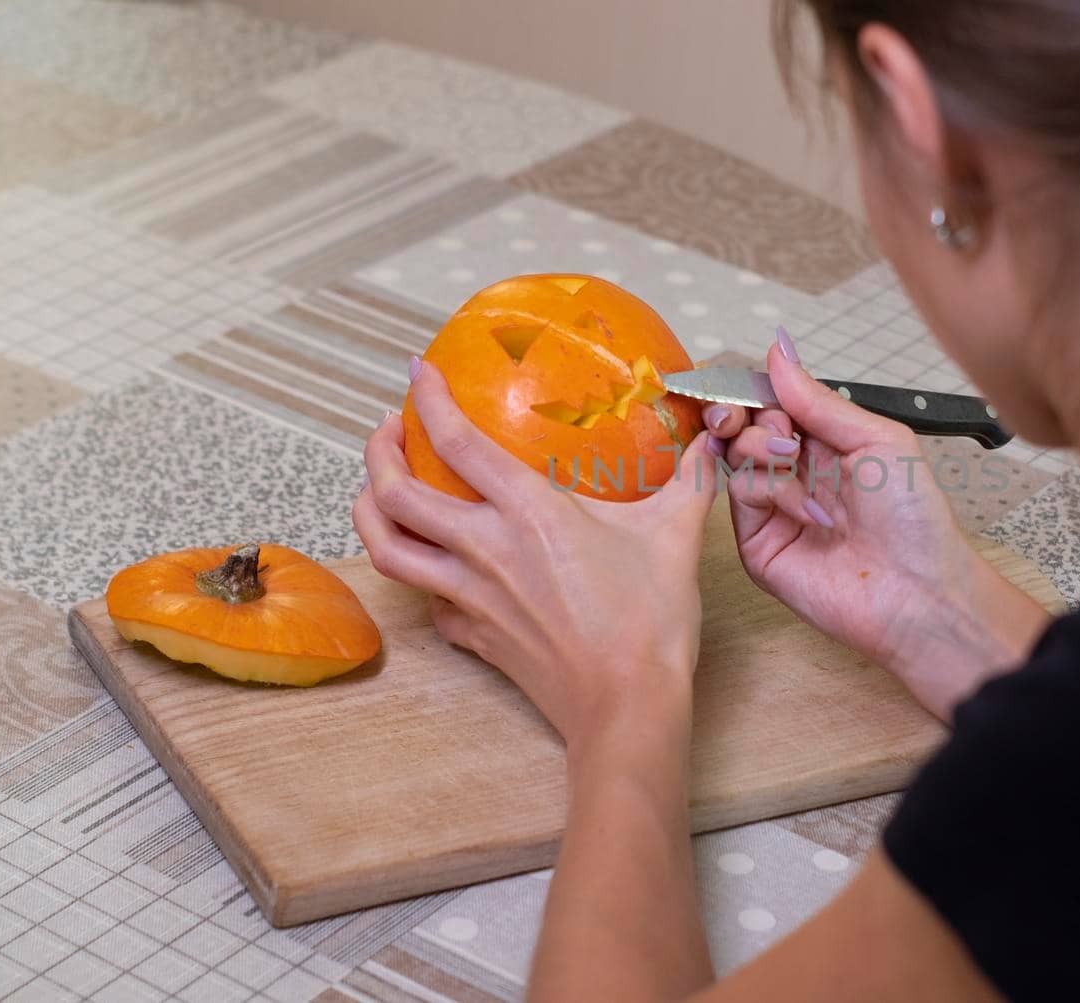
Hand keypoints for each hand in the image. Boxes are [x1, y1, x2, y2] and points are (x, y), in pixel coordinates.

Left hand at [353, 360, 719, 749]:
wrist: (628, 705)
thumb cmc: (651, 621)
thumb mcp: (675, 538)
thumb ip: (688, 484)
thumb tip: (709, 448)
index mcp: (530, 513)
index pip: (459, 442)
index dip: (429, 400)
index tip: (417, 373)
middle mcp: (485, 549)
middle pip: (395, 494)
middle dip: (378, 453)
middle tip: (389, 431)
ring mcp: (471, 597)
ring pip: (389, 549)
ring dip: (370, 512)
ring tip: (379, 490)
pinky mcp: (474, 637)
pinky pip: (428, 603)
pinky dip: (422, 579)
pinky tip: (437, 571)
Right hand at [702, 331, 1046, 719]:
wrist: (918, 591)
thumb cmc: (914, 516)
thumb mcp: (875, 438)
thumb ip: (818, 399)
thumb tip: (777, 349)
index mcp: (827, 443)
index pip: (773, 402)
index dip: (756, 389)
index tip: (748, 381)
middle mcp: (796, 472)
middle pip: (744, 425)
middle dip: (749, 413)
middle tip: (775, 425)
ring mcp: (774, 508)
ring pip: (735, 455)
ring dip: (762, 447)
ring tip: (795, 460)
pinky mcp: (758, 543)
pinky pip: (740, 496)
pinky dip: (771, 491)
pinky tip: (807, 509)